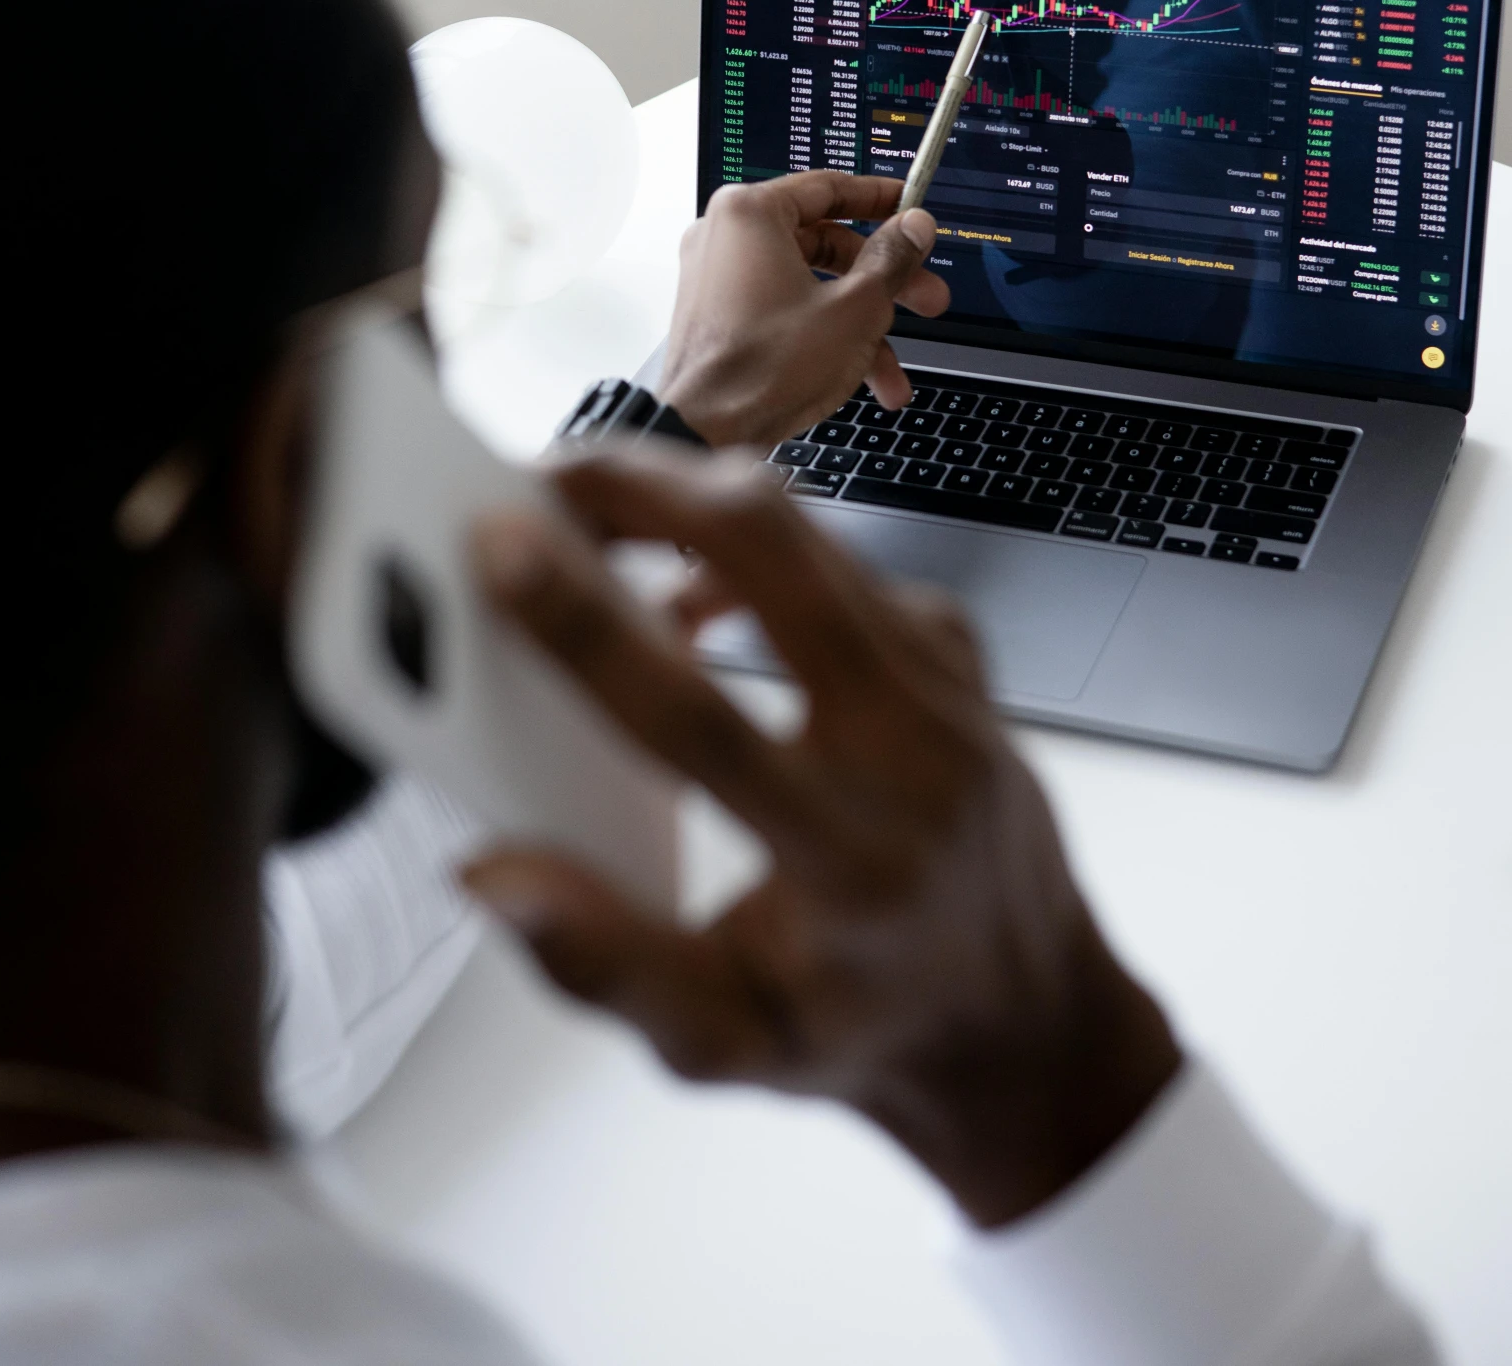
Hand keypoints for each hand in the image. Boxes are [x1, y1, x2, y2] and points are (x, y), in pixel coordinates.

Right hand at [465, 449, 1181, 1228]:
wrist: (1031, 1019)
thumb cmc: (864, 1026)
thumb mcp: (722, 1045)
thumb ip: (603, 964)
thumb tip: (495, 873)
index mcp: (844, 862)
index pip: (696, 720)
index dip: (586, 629)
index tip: (505, 549)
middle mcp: (907, 754)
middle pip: (770, 553)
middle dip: (641, 489)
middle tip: (543, 483)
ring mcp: (941, 683)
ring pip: (806, 527)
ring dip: (688, 499)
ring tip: (595, 517)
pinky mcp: (951, 645)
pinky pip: (840, 554)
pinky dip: (753, 545)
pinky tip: (694, 587)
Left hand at [657, 173, 950, 448]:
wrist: (705, 432)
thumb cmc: (765, 367)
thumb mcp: (854, 308)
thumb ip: (892, 260)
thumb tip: (915, 228)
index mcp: (750, 213)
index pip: (828, 187)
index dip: (881, 200)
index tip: (910, 210)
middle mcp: (726, 237)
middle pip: (825, 244)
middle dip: (885, 281)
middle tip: (926, 296)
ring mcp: (719, 279)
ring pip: (810, 286)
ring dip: (861, 325)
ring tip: (895, 368)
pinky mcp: (720, 316)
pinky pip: (783, 311)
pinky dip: (823, 336)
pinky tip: (862, 379)